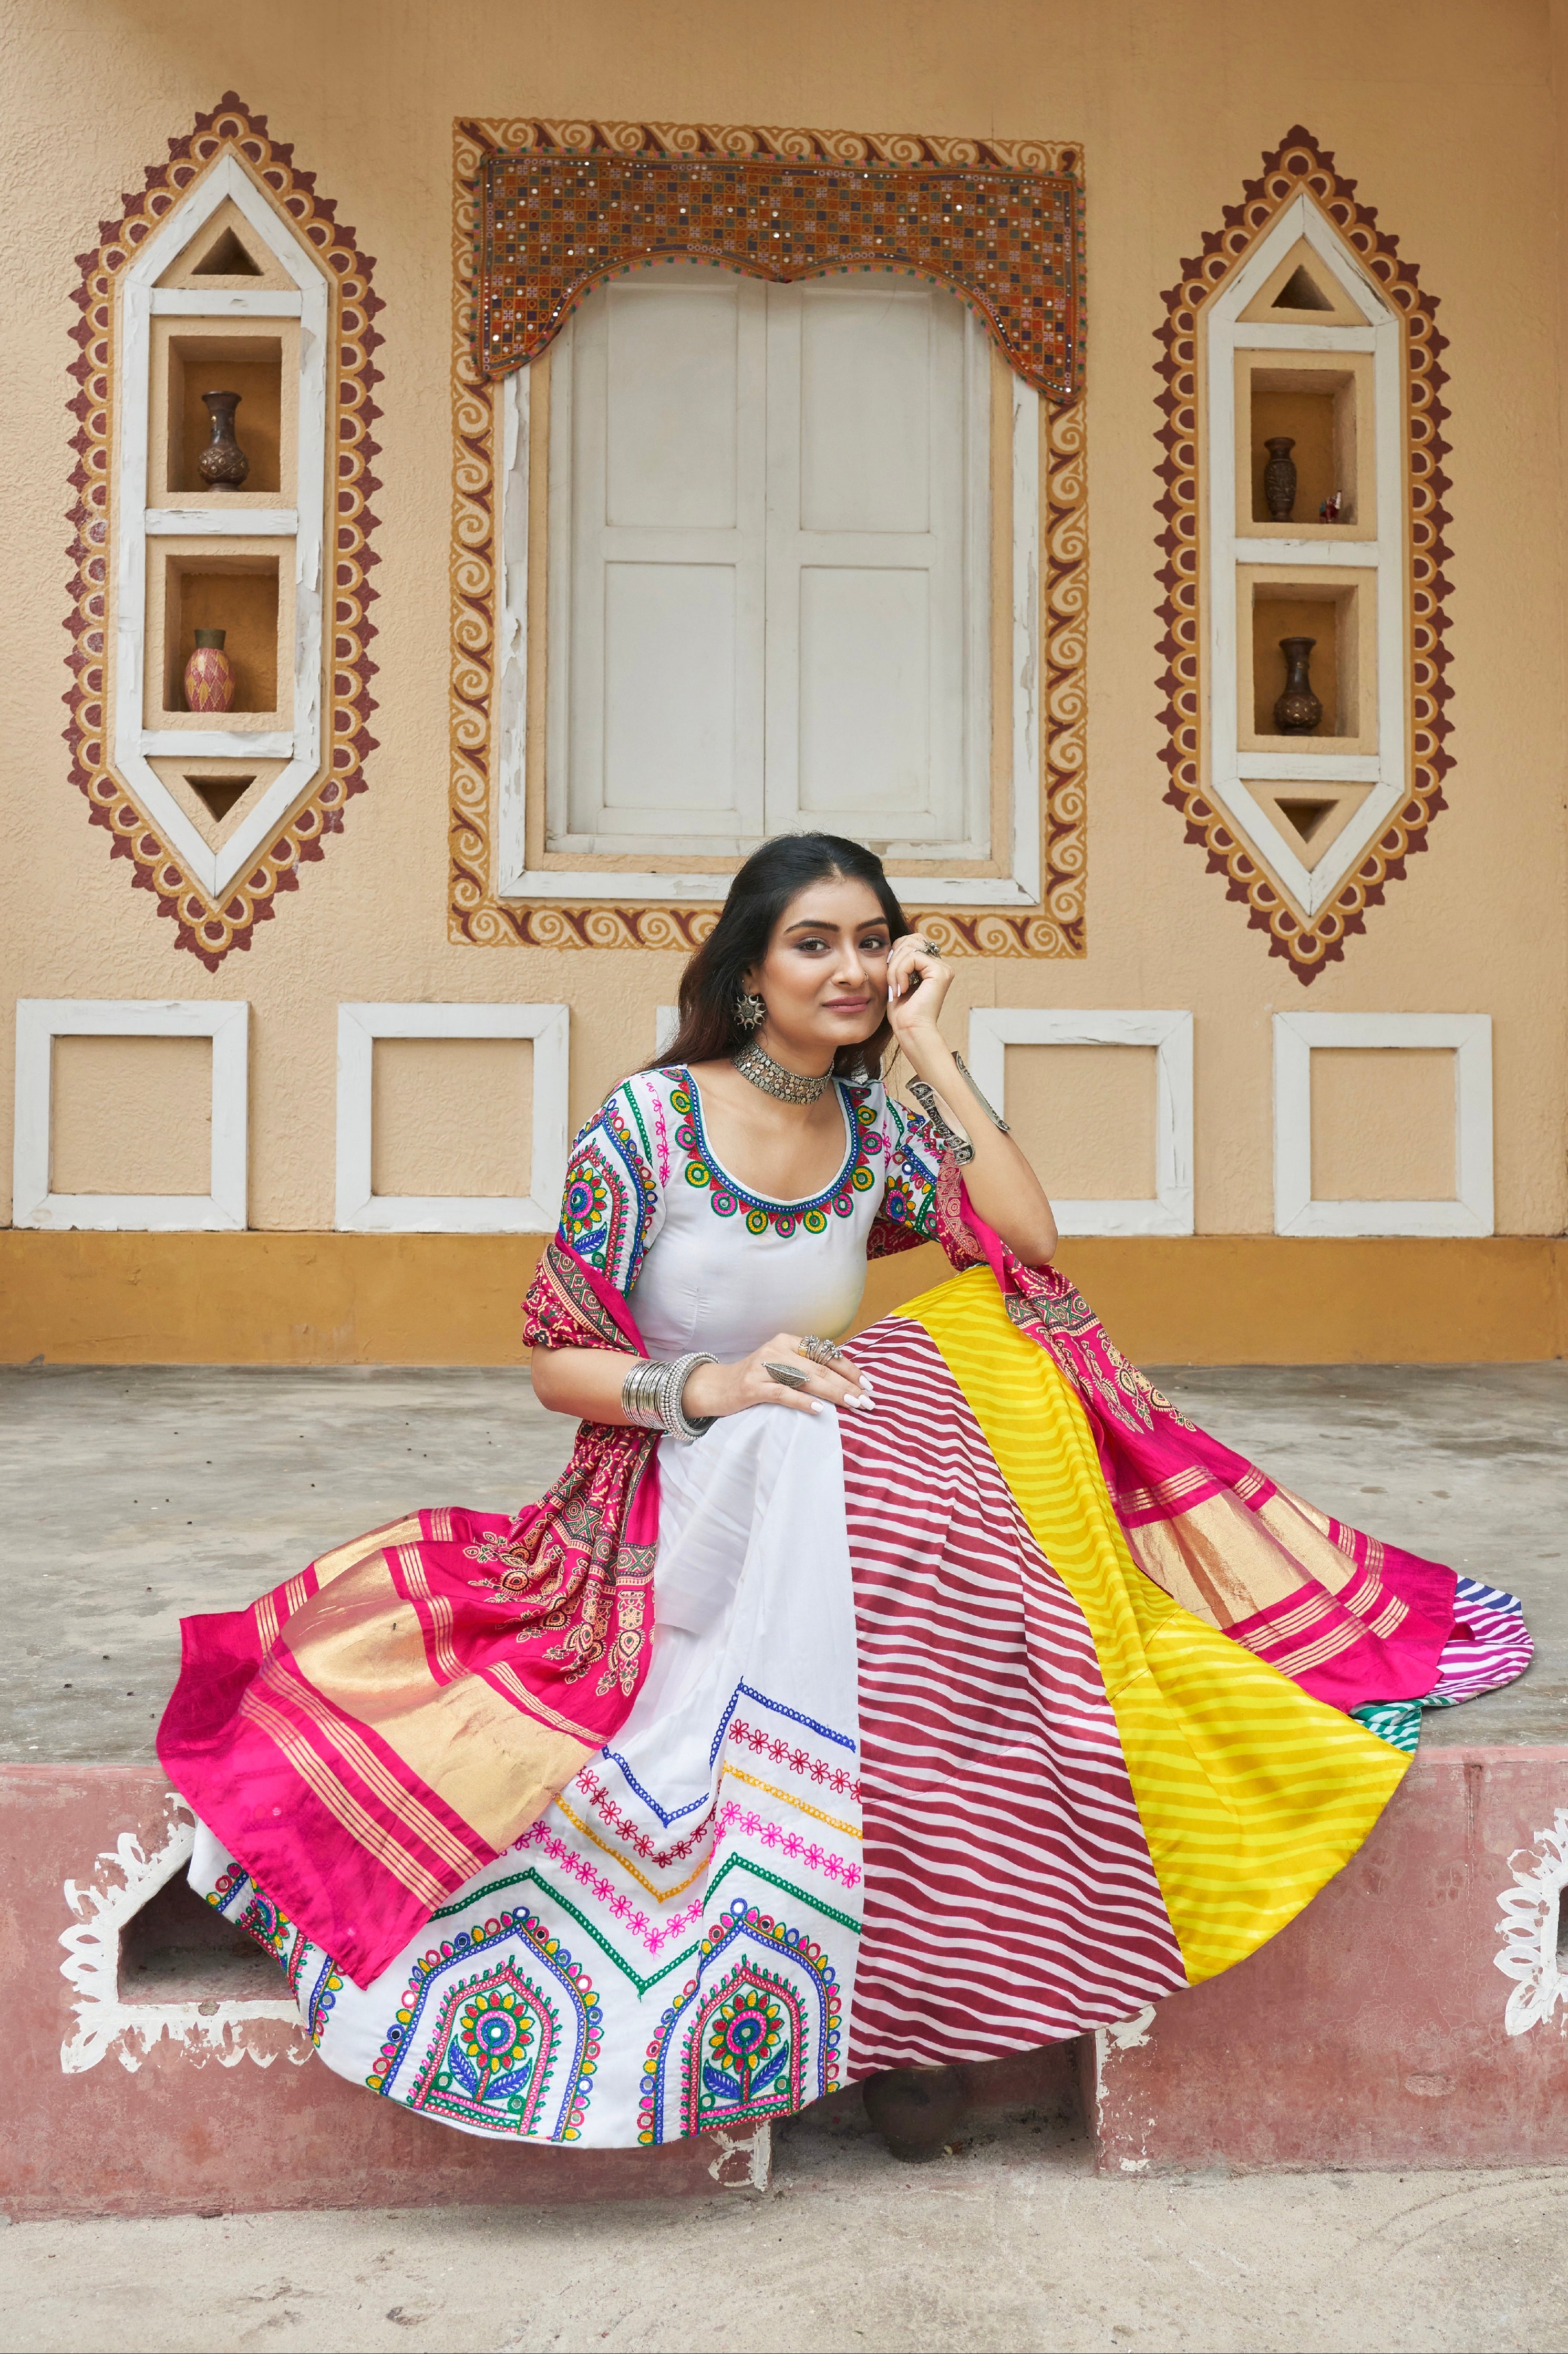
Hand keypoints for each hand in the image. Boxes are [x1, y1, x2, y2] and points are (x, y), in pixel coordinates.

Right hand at [683, 1334, 873, 1421]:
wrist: (716, 1387)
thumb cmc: (755, 1379)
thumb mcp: (781, 1365)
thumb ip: (806, 1367)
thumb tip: (845, 1380)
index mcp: (787, 1341)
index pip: (826, 1353)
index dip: (849, 1369)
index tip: (869, 1384)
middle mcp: (777, 1349)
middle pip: (820, 1368)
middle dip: (847, 1385)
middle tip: (868, 1401)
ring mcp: (764, 1367)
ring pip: (806, 1379)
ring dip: (834, 1393)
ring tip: (854, 1404)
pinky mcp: (753, 1386)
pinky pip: (783, 1393)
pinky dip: (803, 1401)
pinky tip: (819, 1409)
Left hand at [885, 934, 951, 1040]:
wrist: (910, 1030)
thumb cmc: (902, 1011)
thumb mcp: (897, 979)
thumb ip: (900, 960)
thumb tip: (895, 943)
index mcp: (932, 966)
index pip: (910, 941)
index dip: (895, 953)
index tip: (890, 976)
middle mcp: (940, 965)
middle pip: (910, 940)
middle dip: (893, 959)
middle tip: (891, 983)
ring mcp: (942, 968)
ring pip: (909, 948)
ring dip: (894, 969)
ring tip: (896, 988)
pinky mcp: (940, 972)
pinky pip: (912, 958)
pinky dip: (900, 972)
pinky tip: (902, 989)